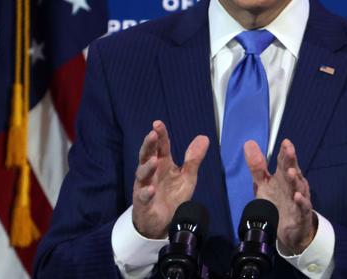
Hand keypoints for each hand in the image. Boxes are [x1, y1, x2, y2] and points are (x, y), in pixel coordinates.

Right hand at [132, 120, 208, 238]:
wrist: (164, 223)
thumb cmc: (173, 196)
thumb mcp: (187, 177)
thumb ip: (194, 159)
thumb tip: (204, 137)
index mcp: (163, 163)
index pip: (161, 146)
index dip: (160, 135)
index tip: (158, 124)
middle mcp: (152, 172)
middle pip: (147, 155)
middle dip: (148, 145)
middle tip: (152, 134)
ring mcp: (145, 186)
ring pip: (142, 174)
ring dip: (147, 167)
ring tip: (154, 160)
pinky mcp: (143, 203)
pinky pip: (142, 196)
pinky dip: (146, 192)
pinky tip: (151, 189)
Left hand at [244, 139, 315, 254]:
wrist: (288, 229)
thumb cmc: (278, 201)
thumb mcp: (264, 183)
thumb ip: (257, 165)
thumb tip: (249, 143)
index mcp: (284, 176)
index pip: (284, 161)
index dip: (285, 152)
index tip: (285, 142)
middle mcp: (293, 185)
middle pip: (293, 170)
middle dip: (291, 161)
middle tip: (290, 150)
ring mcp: (299, 199)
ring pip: (299, 187)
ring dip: (295, 180)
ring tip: (291, 172)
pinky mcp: (301, 214)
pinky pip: (303, 207)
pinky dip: (301, 201)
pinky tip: (297, 196)